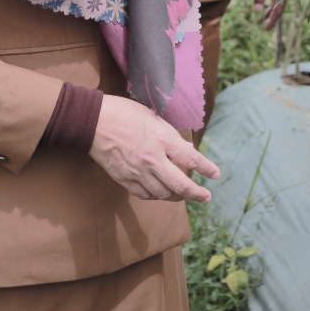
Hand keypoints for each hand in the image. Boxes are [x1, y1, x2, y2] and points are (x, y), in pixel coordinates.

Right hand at [89, 96, 220, 202]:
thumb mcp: (154, 117)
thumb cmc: (124, 113)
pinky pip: (145, 194)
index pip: (191, 159)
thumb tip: (185, 149)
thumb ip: (170, 135)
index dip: (207, 169)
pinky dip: (156, 196)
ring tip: (184, 195)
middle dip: (196, 194)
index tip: (216, 175)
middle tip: (206, 197)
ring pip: (163, 194)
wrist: (94, 121)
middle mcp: (153, 159)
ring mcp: (138, 171)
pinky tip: (160, 193)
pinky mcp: (124, 179)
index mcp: (162, 139)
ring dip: (176, 197)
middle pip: (180, 185)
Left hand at [252, 0, 289, 29]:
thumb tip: (258, 11)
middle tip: (266, 27)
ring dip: (273, 10)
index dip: (273, 20)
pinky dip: (274, 3)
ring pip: (280, 2)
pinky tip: (267, 5)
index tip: (266, 29)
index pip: (278, 10)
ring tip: (265, 18)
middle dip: (273, 18)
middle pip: (281, 7)